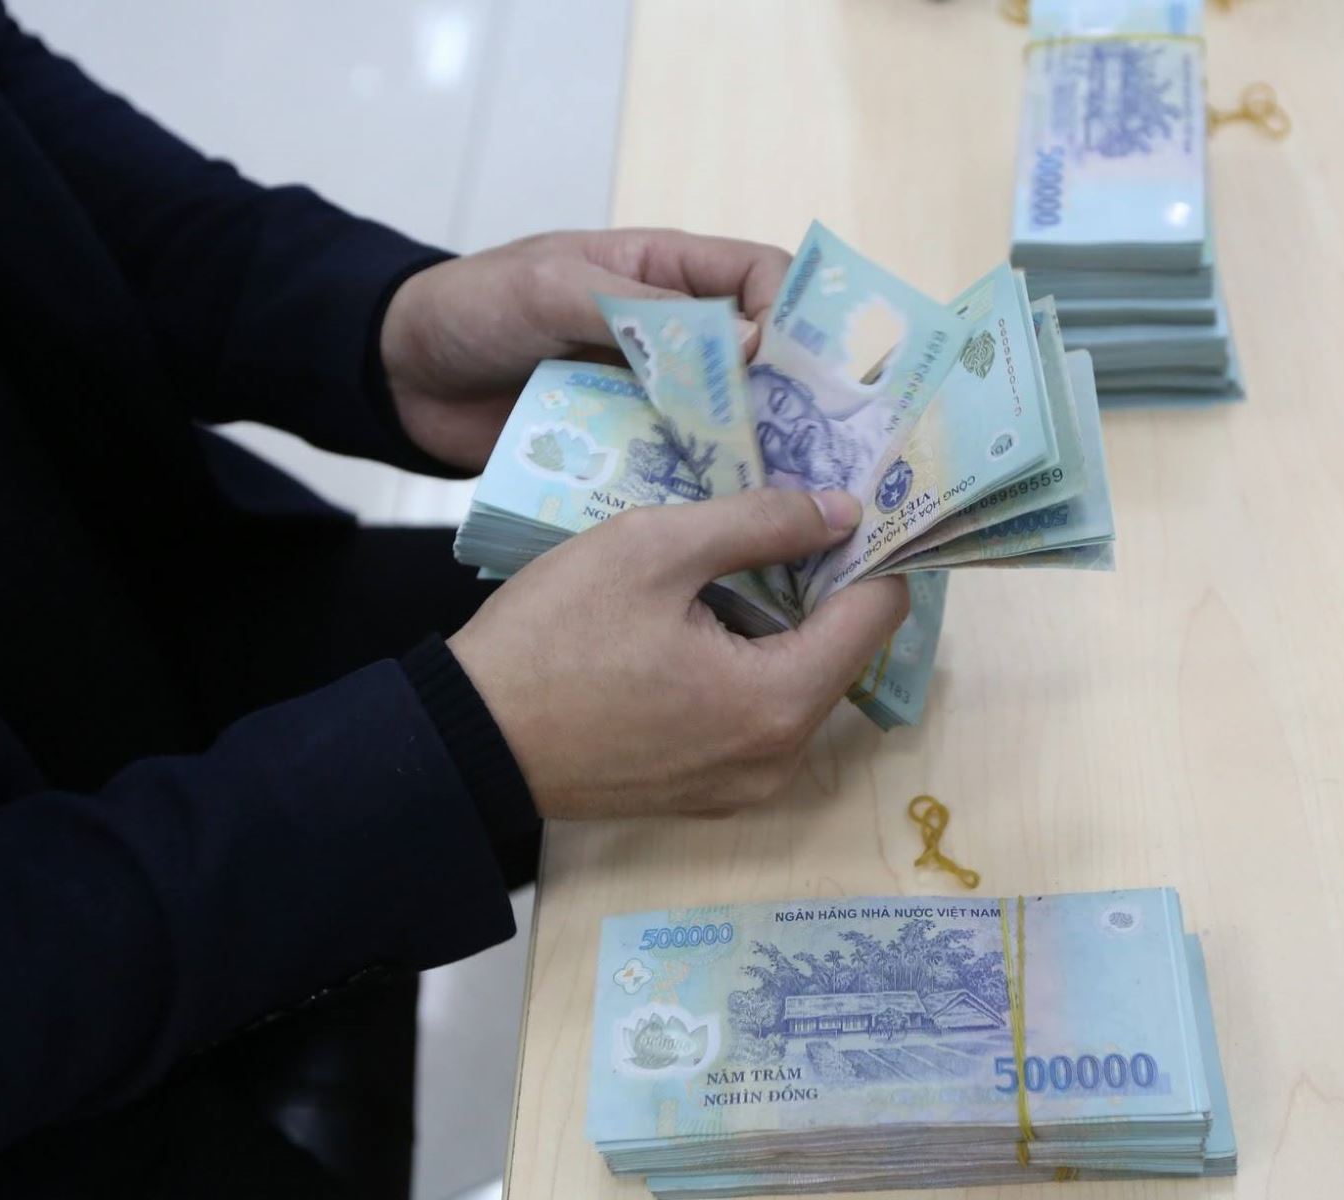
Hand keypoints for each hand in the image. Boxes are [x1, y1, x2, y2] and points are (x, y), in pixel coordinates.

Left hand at [380, 229, 790, 470]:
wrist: (399, 380)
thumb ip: (648, 311)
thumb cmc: (472, 309)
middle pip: (760, 358)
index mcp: (664, 272)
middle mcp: (672, 334)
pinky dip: (703, 488)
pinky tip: (723, 518)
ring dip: (753, 451)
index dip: (791, 315)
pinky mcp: (625, 447)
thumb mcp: (554, 290)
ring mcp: (650, 394)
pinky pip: (678, 465)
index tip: (792, 368)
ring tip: (778, 494)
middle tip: (807, 448)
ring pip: (728, 420)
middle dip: (789, 397)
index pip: (761, 277)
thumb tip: (751, 340)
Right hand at [447, 490, 909, 818]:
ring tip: (726, 568)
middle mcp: (779, 759)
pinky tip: (698, 626)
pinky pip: (756, 717)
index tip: (842, 501)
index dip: (869, 547)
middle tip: (774, 521)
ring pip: (799, 684)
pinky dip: (748, 667)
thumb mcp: (654, 550)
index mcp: (778, 703)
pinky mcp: (705, 793)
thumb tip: (844, 512)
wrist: (466, 739)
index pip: (878, 613)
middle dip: (821, 582)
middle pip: (842, 650)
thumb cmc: (555, 637)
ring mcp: (742, 786)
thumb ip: (761, 523)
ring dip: (781, 624)